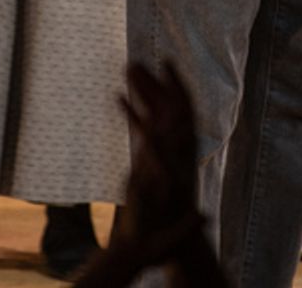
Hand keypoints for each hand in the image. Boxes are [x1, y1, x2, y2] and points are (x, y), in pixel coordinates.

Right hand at [122, 61, 197, 237]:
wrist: (172, 240)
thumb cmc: (172, 225)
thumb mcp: (171, 205)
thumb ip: (169, 182)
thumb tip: (170, 165)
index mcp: (184, 152)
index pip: (182, 110)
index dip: (175, 84)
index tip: (166, 62)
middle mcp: (177, 144)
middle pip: (167, 105)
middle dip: (153, 82)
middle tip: (135, 61)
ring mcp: (164, 147)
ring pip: (154, 111)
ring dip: (143, 90)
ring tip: (128, 67)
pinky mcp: (151, 155)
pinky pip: (142, 126)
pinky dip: (132, 111)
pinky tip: (118, 97)